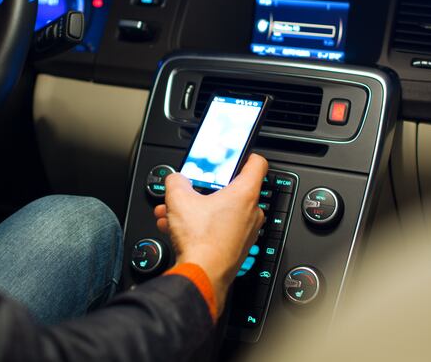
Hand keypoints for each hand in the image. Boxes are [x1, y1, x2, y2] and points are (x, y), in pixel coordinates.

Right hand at [154, 154, 267, 313]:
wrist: (201, 275)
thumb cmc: (201, 241)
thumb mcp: (178, 199)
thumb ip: (175, 181)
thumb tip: (174, 179)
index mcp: (244, 194)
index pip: (257, 163)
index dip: (244, 155)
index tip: (234, 155)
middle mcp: (251, 212)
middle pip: (231, 189)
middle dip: (204, 189)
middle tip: (190, 191)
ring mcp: (246, 232)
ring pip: (220, 211)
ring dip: (197, 209)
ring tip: (174, 212)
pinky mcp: (237, 247)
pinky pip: (219, 228)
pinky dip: (200, 225)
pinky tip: (177, 229)